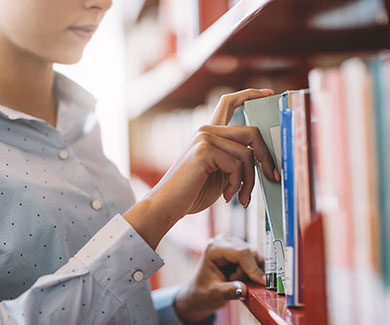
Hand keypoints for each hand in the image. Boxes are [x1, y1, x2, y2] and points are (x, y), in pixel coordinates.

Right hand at [125, 88, 278, 248]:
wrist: (168, 205)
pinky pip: (237, 166)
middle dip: (266, 157)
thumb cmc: (194, 191)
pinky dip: (237, 185)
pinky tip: (227, 196)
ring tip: (241, 197)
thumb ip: (237, 160)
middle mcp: (206, 130)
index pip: (229, 102)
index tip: (268, 94)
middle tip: (272, 176)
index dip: (250, 95)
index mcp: (209, 132)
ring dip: (250, 180)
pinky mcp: (203, 151)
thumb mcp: (221, 172)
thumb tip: (266, 160)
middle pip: (252, 132)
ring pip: (247, 154)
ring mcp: (204, 138)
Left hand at [174, 235, 264, 322]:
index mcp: (215, 248)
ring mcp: (233, 243)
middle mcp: (224, 241)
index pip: (242, 253)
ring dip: (250, 273)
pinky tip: (239, 277)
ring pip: (255, 257)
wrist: (199, 292)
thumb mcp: (214, 294)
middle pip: (250, 254)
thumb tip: (244, 290)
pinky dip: (252, 272)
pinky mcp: (240, 249)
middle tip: (234, 283)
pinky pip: (255, 260)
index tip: (262, 283)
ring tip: (233, 280)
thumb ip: (229, 291)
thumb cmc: (202, 291)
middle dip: (248, 273)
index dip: (253, 268)